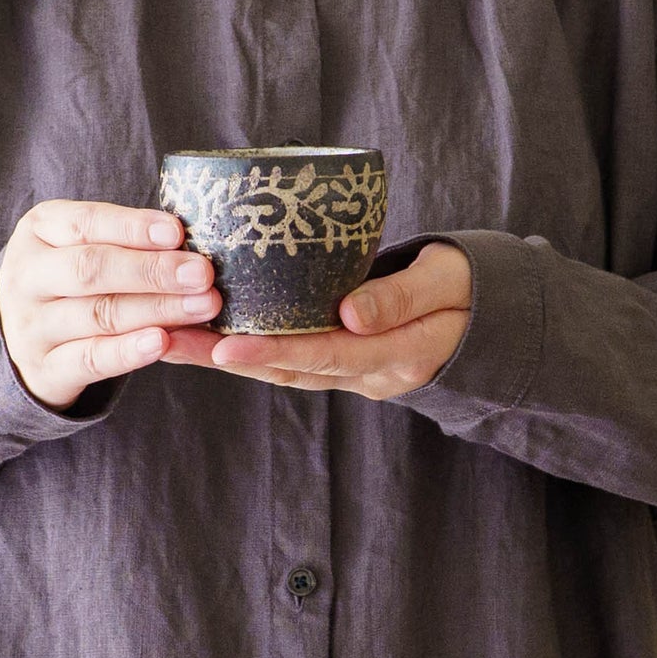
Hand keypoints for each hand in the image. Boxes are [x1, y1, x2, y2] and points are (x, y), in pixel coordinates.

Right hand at [0, 199, 222, 410]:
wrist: (21, 343)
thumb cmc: (68, 284)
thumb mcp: (80, 248)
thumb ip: (124, 241)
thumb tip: (187, 242)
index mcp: (38, 231)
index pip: (85, 223)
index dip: (132, 227)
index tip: (177, 232)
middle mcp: (27, 276)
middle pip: (92, 269)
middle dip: (152, 270)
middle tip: (202, 274)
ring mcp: (31, 325)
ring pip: (98, 314)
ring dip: (156, 309)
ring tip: (202, 306)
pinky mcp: (45, 369)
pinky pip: (91, 359)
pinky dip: (128, 351)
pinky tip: (162, 342)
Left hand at [158, 240, 470, 400]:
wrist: (488, 315)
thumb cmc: (471, 287)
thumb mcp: (450, 282)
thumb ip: (403, 297)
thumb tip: (350, 316)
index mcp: (396, 356)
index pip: (324, 356)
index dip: (273, 352)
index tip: (224, 344)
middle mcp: (367, 375)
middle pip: (287, 370)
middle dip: (225, 359)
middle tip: (169, 343)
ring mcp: (351, 373)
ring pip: (279, 370)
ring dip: (222, 359)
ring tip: (168, 342)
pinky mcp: (339, 361)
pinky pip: (287, 361)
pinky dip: (244, 351)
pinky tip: (202, 337)